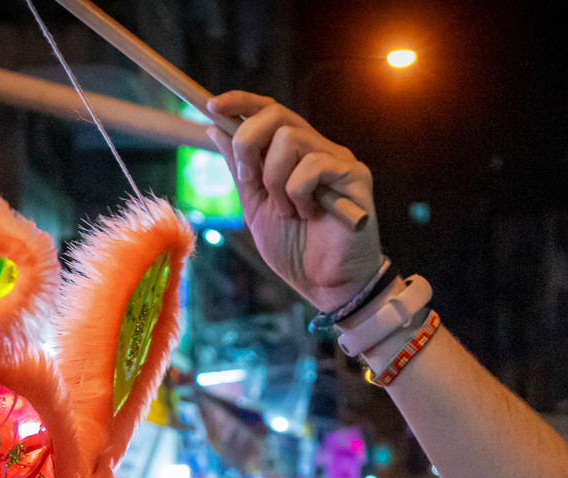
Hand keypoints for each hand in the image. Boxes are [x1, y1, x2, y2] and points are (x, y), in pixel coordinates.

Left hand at [206, 92, 383, 311]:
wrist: (325, 285)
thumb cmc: (295, 249)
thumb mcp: (255, 206)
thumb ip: (240, 170)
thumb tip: (214, 129)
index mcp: (294, 154)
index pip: (269, 110)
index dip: (241, 101)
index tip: (211, 106)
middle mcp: (318, 149)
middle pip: (277, 114)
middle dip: (249, 142)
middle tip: (249, 179)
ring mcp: (338, 160)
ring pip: (291, 139)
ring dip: (275, 181)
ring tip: (288, 212)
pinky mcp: (356, 176)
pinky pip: (312, 166)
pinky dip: (299, 193)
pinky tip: (310, 215)